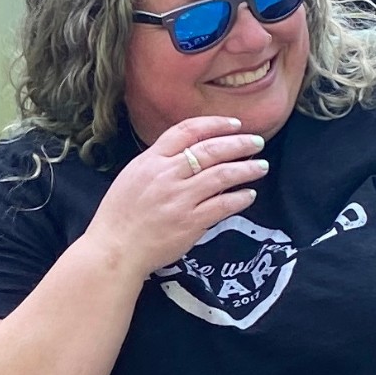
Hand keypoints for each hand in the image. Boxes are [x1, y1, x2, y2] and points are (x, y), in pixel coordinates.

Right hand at [81, 116, 266, 278]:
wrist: (115, 250)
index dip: (215, 124)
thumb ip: (160, 162)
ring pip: (222, 176)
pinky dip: (239, 199)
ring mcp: (179, 199)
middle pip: (211, 150)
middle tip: (257, 142)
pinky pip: (222, 206)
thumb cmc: (119, 215)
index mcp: (151, 160)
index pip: (187, 130)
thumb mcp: (132, 176)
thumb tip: (192, 153)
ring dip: (246, 168)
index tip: (234, 124)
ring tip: (261, 166)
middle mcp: (167, 175)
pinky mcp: (190, 223)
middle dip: (239, 143)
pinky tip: (249, 195)